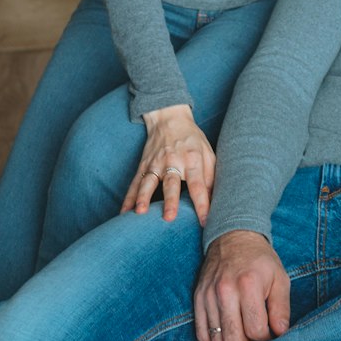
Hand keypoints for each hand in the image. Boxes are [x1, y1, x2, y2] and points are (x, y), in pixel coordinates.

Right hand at [120, 105, 215, 224]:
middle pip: (171, 183)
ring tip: (140, 212)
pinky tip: (124, 212)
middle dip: (170, 201)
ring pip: (149, 182)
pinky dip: (129, 197)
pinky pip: (135, 182)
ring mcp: (155, 163)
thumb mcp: (207, 153)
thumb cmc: (192, 139)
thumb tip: (216, 202)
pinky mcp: (144, 165)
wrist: (169, 118)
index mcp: (192, 159)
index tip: (205, 221)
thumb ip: (211, 177)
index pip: (198, 184)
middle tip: (169, 218)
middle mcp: (173, 161)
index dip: (202, 203)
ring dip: (144, 197)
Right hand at [193, 230, 290, 340]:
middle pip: (234, 340)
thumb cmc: (260, 261)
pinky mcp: (198, 299)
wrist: (233, 237)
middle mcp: (225, 291)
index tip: (271, 337)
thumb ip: (281, 308)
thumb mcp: (280, 278)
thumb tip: (281, 334)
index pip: (256, 330)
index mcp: (248, 284)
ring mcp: (208, 295)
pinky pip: (201, 334)